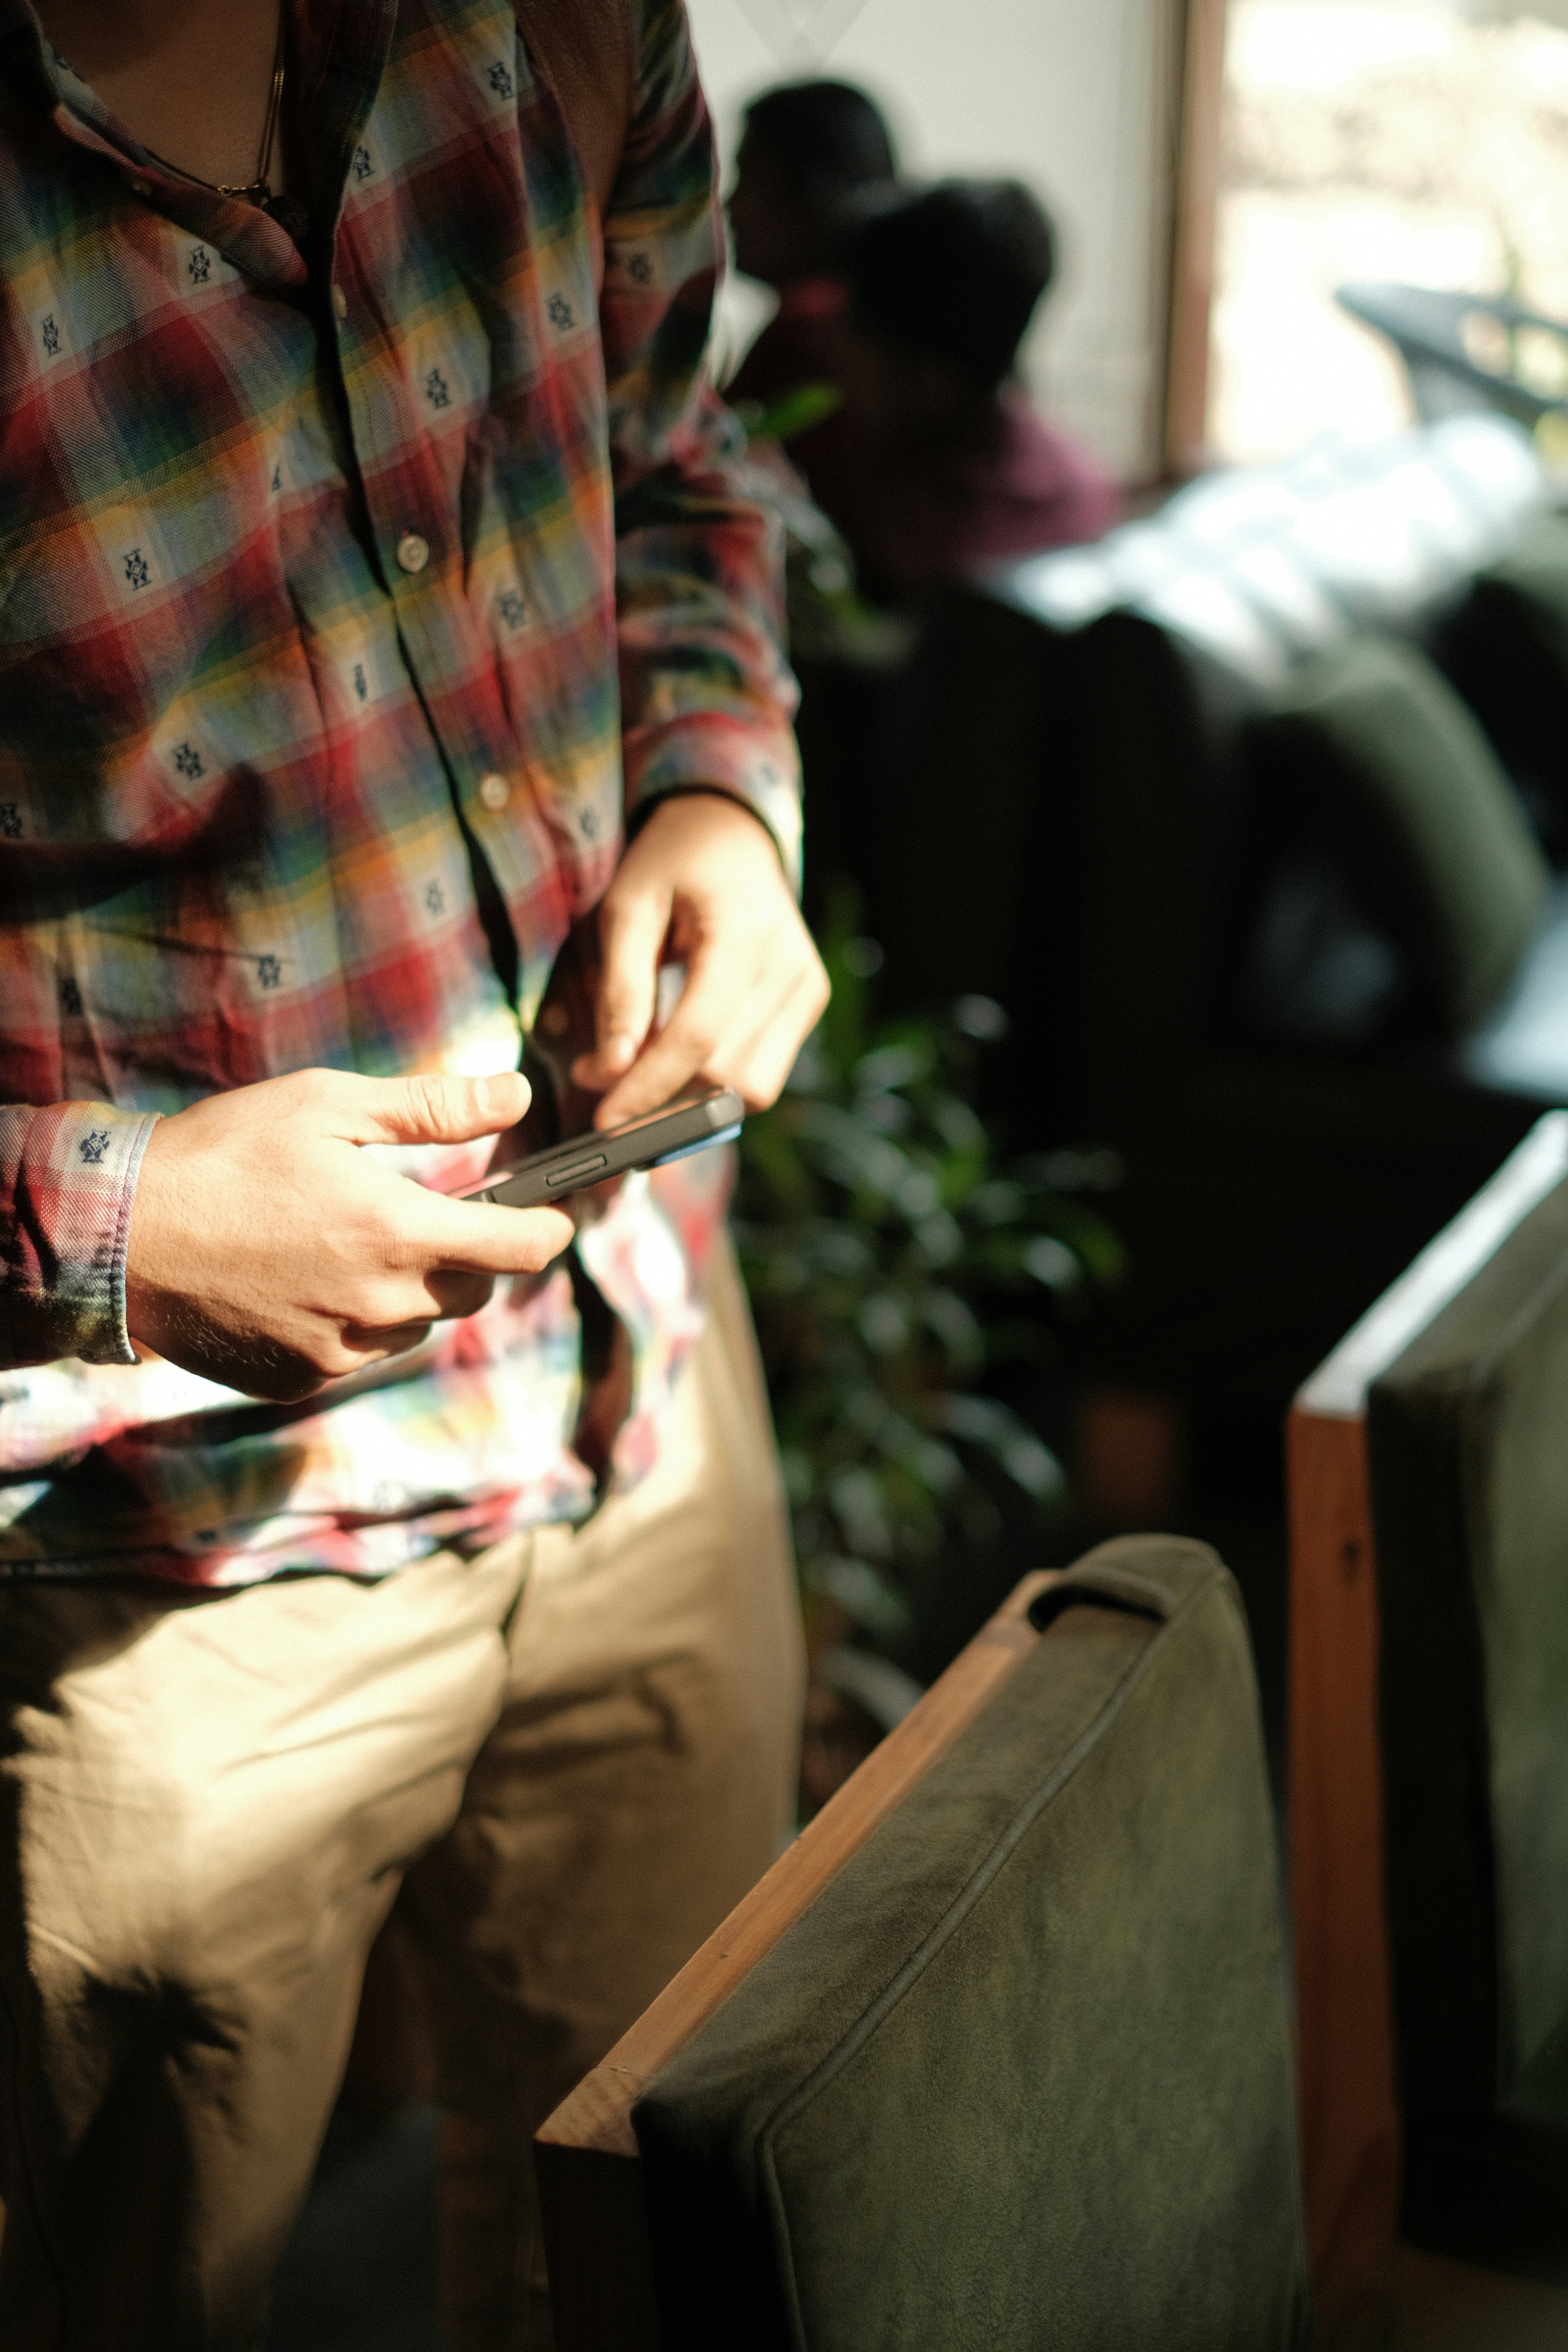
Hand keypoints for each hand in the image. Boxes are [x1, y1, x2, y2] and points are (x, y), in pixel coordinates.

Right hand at [125, 1070, 573, 1401]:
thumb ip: (431, 1106)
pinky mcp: (300, 1380)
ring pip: (415, 1327)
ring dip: (407, 1292)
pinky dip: (352, 1323)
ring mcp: (340, 1351)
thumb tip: (517, 1092)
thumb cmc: (223, 1154)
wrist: (121, 1234)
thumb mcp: (328, 1105)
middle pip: (471, 1293)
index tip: (554, 1218)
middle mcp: (381, 1303)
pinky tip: (306, 1283)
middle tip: (429, 1216)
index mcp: (399, 1231)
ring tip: (349, 1245)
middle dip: (467, 1256)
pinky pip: (357, 1356)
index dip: (547, 1230)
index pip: (518, 1248)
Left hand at [572, 794, 829, 1126]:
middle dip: (662, 1099)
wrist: (731, 834)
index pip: (698, 1037)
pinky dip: (715, 1083)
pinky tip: (677, 1059)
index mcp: (745, 936)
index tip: (604, 1122)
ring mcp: (807, 991)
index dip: (648, 1088)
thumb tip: (610, 1070)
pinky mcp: (807, 1006)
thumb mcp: (629, 907)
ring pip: (750, 1088)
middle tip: (601, 1087)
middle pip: (726, 1074)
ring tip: (638, 1073)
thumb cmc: (673, 863)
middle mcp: (790, 969)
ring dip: (690, 1099)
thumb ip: (622, 989)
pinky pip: (763, 1073)